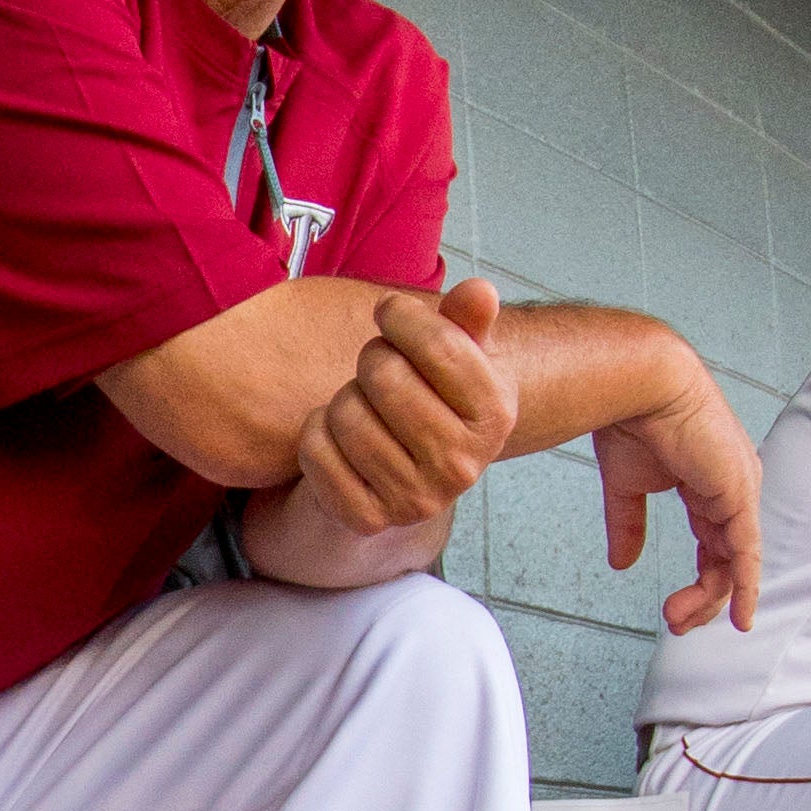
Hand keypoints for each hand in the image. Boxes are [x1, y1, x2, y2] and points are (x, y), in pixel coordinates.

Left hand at [297, 279, 515, 534]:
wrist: (406, 468)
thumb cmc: (431, 395)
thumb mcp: (458, 352)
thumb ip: (467, 318)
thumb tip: (480, 291)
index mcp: (495, 416)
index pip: (438, 343)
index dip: (401, 316)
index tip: (393, 315)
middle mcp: (462, 466)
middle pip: (384, 375)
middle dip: (373, 359)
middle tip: (381, 371)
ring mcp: (415, 499)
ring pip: (345, 412)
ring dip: (344, 398)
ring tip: (366, 407)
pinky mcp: (366, 519)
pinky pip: (316, 450)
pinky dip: (316, 432)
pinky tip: (341, 438)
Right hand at [593, 368, 762, 634]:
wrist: (639, 383)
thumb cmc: (631, 417)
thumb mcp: (627, 484)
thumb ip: (629, 525)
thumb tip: (623, 564)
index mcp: (709, 484)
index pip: (714, 544)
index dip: (701, 580)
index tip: (677, 611)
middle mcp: (732, 489)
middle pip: (727, 559)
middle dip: (703, 598)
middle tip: (675, 624)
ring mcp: (740, 491)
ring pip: (734, 562)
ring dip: (711, 599)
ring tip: (678, 621)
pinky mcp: (740, 493)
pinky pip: (747, 552)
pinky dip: (746, 587)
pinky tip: (741, 615)